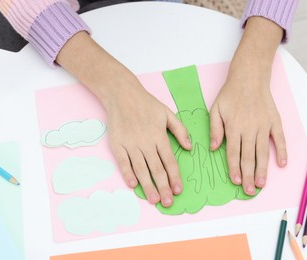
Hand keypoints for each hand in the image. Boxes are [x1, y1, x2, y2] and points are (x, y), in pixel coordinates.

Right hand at [106, 82, 190, 206]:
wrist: (122, 94)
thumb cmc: (146, 103)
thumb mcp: (167, 113)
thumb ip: (180, 130)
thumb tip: (189, 147)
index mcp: (159, 135)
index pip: (169, 161)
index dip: (174, 177)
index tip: (178, 190)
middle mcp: (146, 142)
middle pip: (156, 169)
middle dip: (163, 187)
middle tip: (168, 202)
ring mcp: (130, 144)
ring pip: (141, 169)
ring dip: (148, 186)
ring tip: (154, 199)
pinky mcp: (117, 144)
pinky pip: (123, 162)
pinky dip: (127, 174)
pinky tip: (133, 185)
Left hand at [209, 75, 286, 195]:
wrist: (249, 77)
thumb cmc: (230, 94)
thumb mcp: (215, 109)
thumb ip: (215, 129)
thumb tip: (213, 148)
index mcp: (233, 127)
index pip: (233, 153)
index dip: (234, 168)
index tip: (236, 181)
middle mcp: (249, 129)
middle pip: (248, 156)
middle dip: (249, 175)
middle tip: (250, 191)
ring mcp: (263, 125)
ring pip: (263, 151)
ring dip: (263, 169)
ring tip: (262, 184)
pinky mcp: (274, 121)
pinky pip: (280, 138)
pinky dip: (282, 151)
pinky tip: (282, 164)